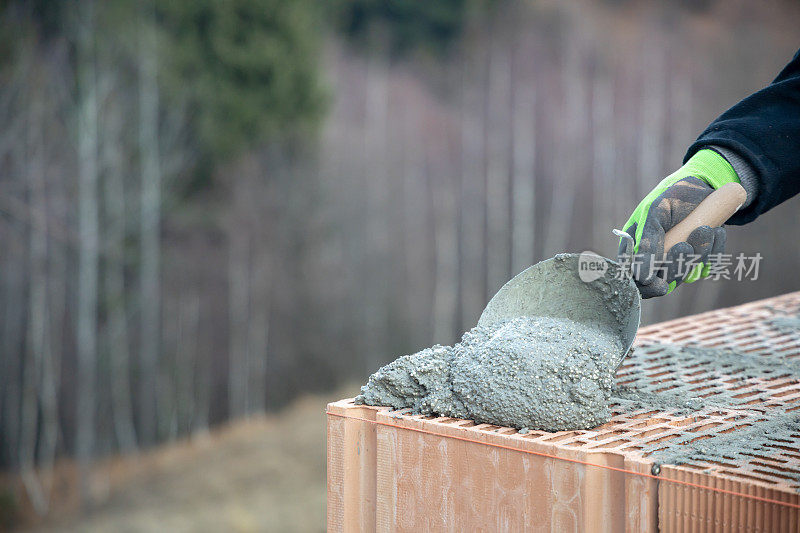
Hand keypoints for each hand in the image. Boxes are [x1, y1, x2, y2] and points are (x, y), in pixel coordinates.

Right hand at [618, 149, 740, 297]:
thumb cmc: (672, 195)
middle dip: (677, 266)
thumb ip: (647, 243)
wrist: (704, 184)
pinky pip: (708, 267)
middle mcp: (656, 258)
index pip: (635, 280)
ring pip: (688, 275)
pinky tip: (715, 231)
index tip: (660, 284)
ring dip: (699, 253)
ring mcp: (679, 259)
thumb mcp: (655, 212)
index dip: (646, 287)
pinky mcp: (700, 258)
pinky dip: (714, 251)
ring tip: (705, 229)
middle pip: (663, 283)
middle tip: (684, 246)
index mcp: (636, 248)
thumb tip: (641, 277)